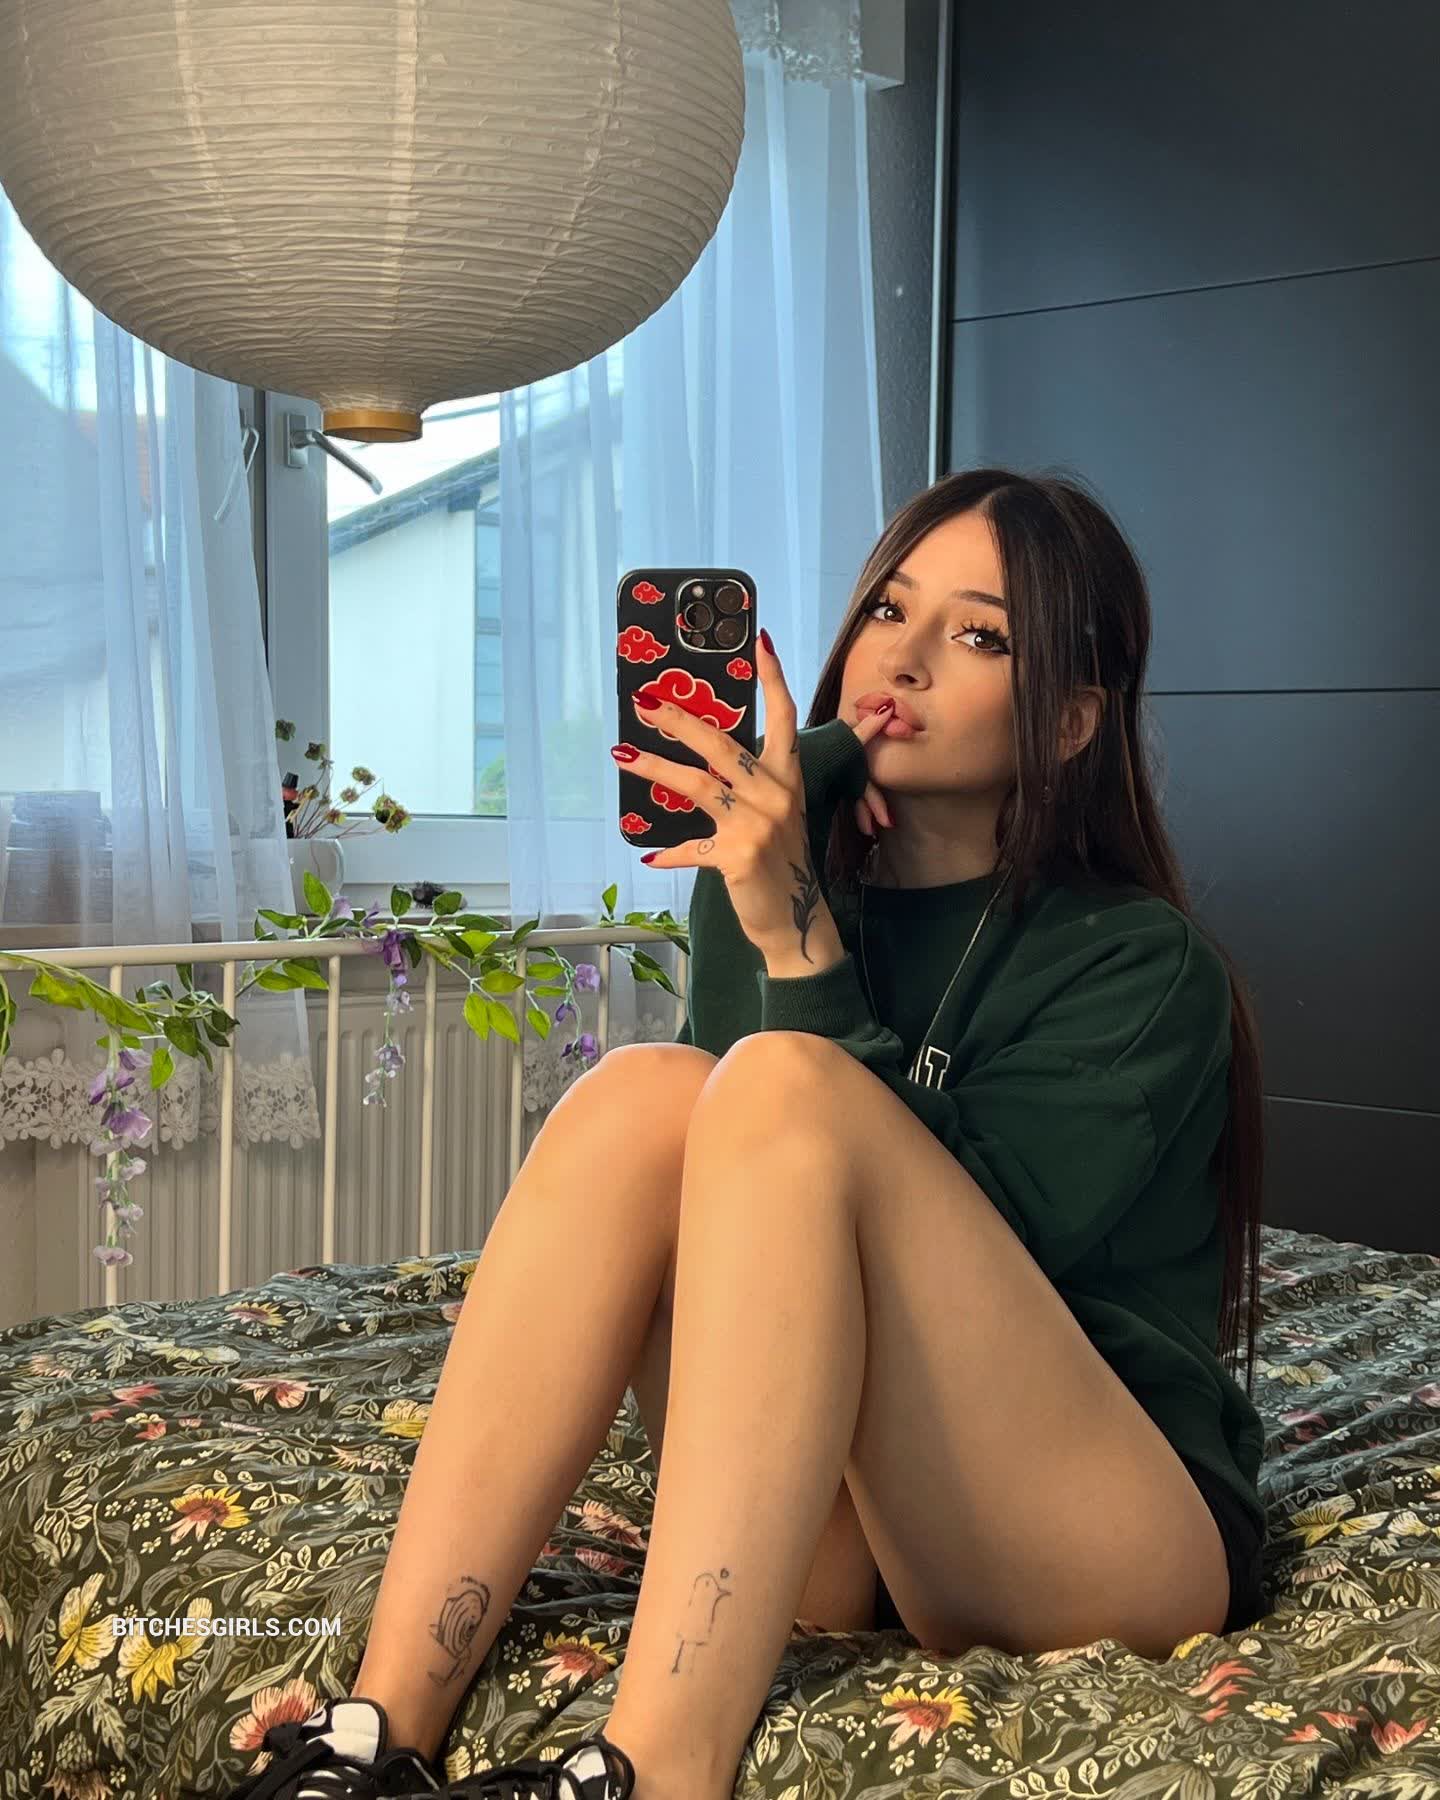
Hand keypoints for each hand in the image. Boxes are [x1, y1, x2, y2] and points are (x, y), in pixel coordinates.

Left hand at [615, 634, 894, 958]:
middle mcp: (776, 794)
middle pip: (722, 744)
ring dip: (655, 769)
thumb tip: (707, 758)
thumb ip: (753, 783)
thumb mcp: (778, 815)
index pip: (784, 717)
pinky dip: (669, 852)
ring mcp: (758, 824)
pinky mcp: (738, 856)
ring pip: (697, 784)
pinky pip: (691, 847)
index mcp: (788, 777)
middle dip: (680, 719)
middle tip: (645, 702)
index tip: (760, 641)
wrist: (797, 920)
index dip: (773, 679)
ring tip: (622, 755)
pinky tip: (648, 855)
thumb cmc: (781, 862)